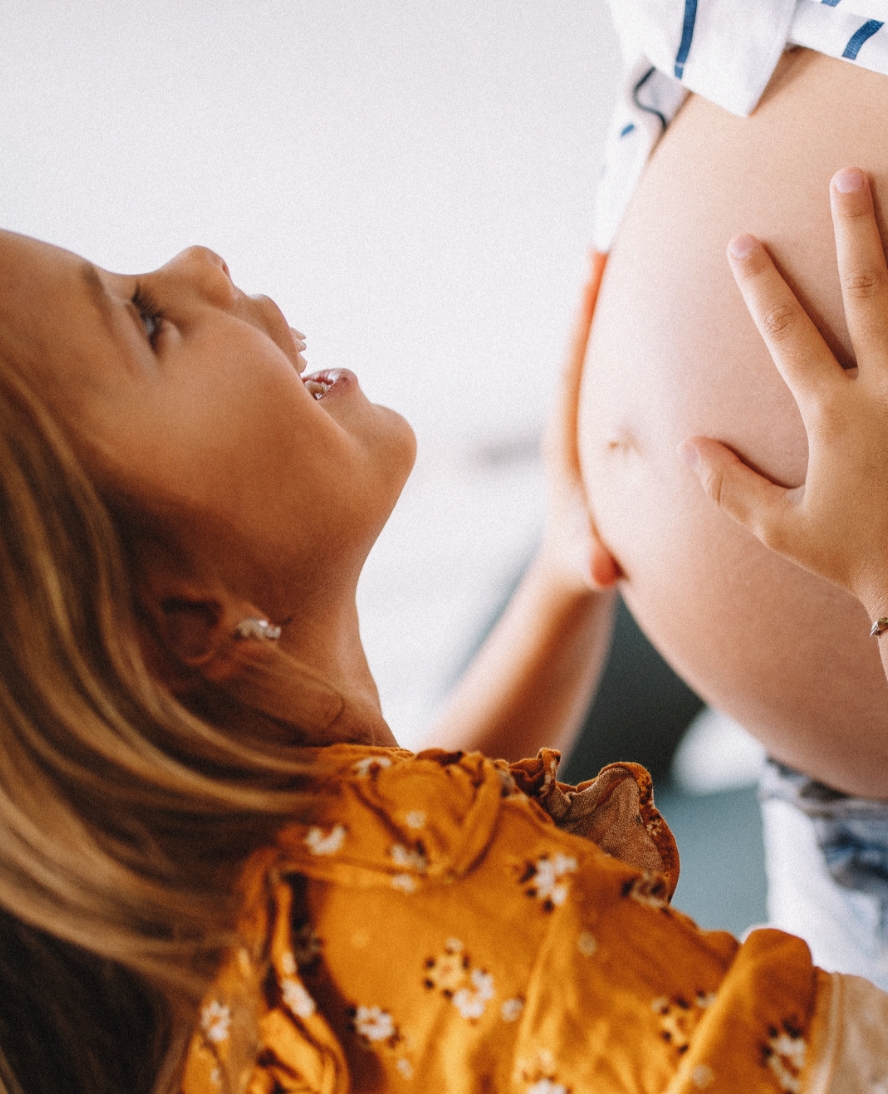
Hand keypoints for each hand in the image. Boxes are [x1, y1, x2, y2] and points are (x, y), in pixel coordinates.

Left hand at [539, 251, 620, 594]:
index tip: (589, 272)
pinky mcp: (605, 427)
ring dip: (611, 307)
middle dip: (594, 295)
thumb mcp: (588, 563)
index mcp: (564, 439)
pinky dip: (629, 337)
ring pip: (599, 354)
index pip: (571, 369)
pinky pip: (616, 370)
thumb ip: (591, 561)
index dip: (580, 322)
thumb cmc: (581, 561)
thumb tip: (597, 565)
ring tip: (628, 249)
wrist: (573, 566)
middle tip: (608, 234)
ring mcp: (587, 421)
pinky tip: (655, 311)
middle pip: (583, 346)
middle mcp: (571, 420)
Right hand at [681, 168, 887, 620]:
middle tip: (848, 176)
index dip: (763, 287)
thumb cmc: (859, 556)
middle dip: (855, 231)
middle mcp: (887, 393)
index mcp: (837, 416)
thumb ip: (732, 487)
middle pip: (871, 293)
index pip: (790, 336)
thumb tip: (689, 448)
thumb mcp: (784, 531)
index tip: (743, 242)